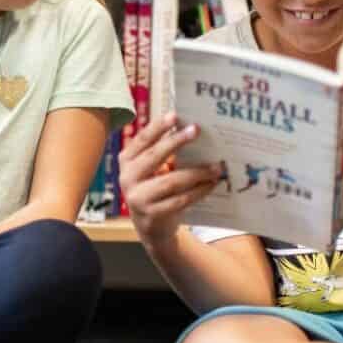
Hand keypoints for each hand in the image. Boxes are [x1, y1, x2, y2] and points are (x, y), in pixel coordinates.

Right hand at [118, 114, 224, 242]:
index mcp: (126, 161)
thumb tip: (190, 129)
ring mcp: (138, 198)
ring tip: (216, 166)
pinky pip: (180, 200)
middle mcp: (127, 178)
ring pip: (171, 181)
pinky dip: (199, 191)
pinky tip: (212, 184)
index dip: (158, 127)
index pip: (142, 140)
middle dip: (177, 141)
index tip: (175, 115)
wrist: (151, 227)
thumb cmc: (154, 189)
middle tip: (197, 130)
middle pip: (154, 156)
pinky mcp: (152, 215)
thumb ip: (162, 152)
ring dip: (197, 172)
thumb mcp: (151, 170)